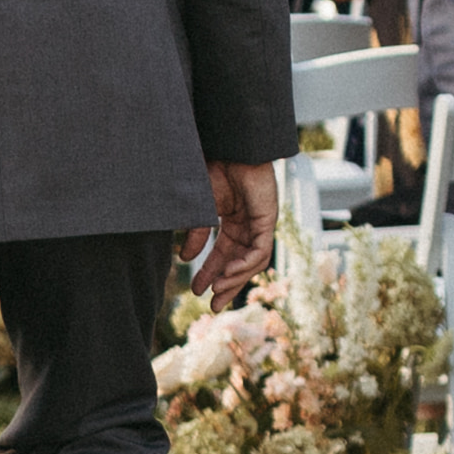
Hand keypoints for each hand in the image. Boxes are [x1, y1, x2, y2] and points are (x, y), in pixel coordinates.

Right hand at [181, 157, 278, 306]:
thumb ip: (196, 234)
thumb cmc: (216, 168)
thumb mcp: (200, 208)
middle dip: (226, 284)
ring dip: (234, 278)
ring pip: (252, 262)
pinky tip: (229, 273)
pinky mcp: (268, 220)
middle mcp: (248, 226)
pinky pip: (260, 251)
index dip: (209, 273)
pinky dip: (245, 265)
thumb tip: (184, 258)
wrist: (231, 147)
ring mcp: (260, 224)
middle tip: (213, 305)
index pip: (222, 255)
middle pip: (239, 263)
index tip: (196, 291)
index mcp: (232, 221)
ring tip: (217, 291)